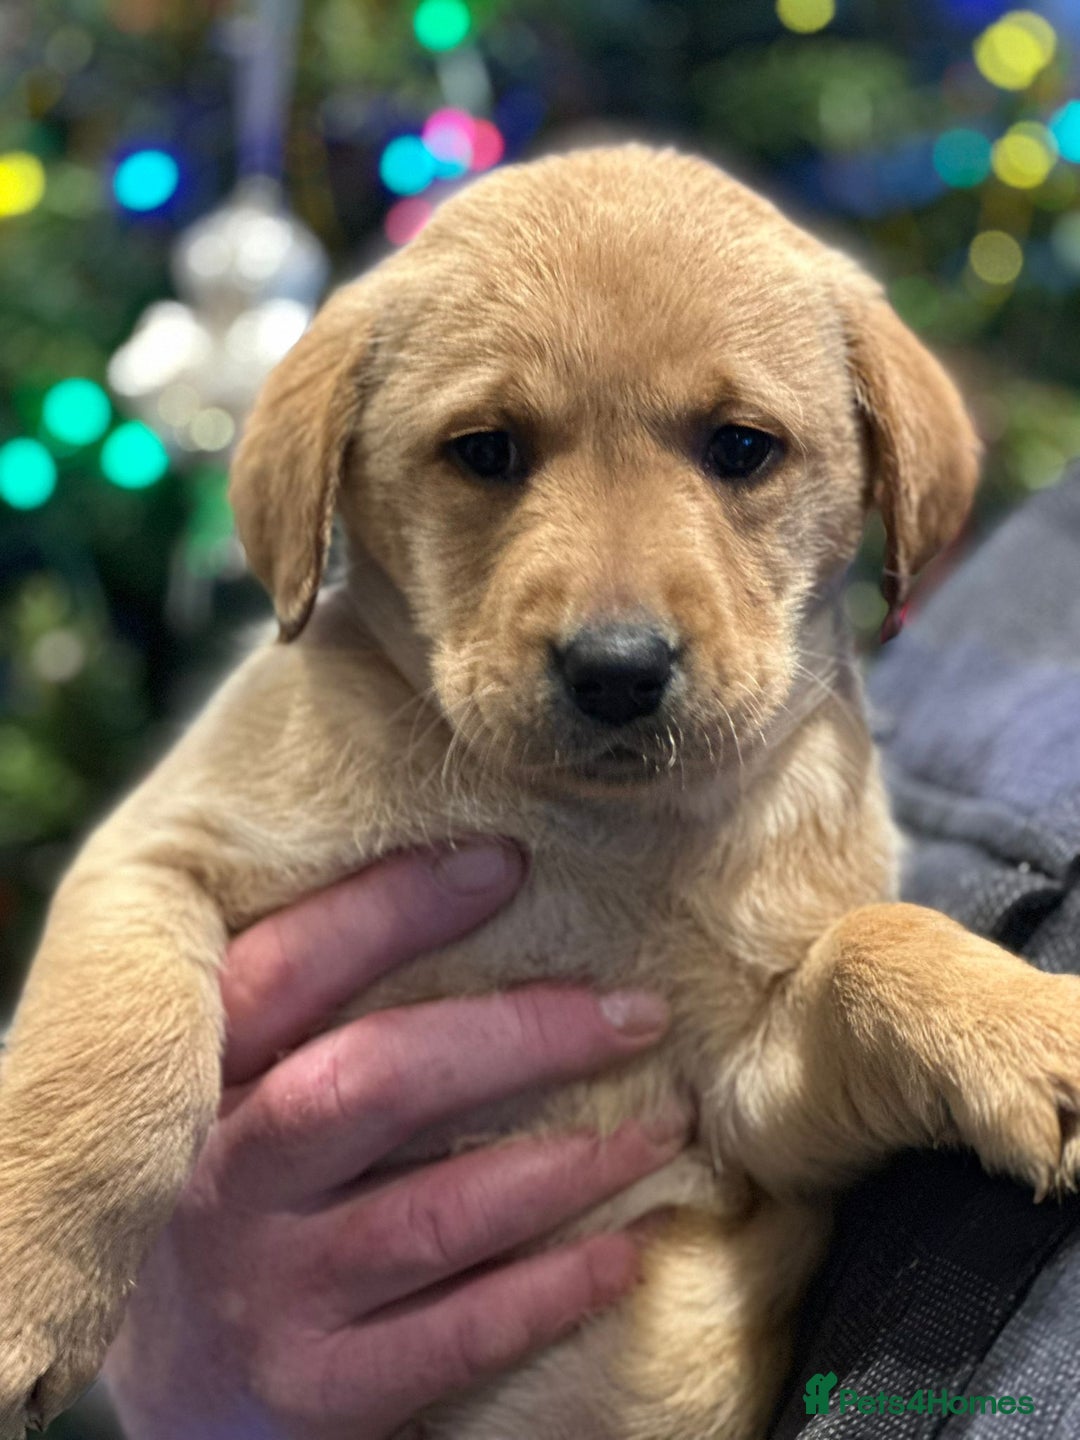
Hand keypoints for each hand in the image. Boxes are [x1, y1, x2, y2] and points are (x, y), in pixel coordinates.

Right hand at [102, 841, 684, 1438]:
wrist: (178, 1390)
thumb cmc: (248, 1196)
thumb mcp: (247, 1095)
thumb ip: (322, 1019)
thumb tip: (488, 896)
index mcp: (200, 1081)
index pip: (283, 970)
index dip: (390, 910)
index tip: (504, 861)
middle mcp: (219, 1180)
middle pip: (372, 1083)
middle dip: (518, 1036)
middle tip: (636, 1011)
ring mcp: (265, 1292)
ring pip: (434, 1213)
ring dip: (569, 1163)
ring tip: (664, 1124)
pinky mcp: (315, 1392)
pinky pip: (459, 1333)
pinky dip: (554, 1287)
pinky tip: (627, 1249)